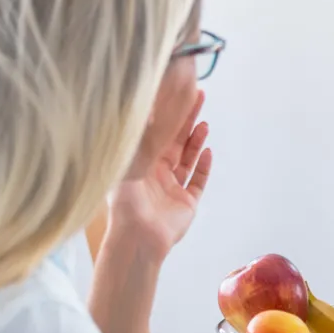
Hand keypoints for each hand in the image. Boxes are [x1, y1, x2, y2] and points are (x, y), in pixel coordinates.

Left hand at [108, 90, 211, 257]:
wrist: (137, 237)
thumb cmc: (126, 201)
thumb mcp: (130, 163)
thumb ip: (142, 138)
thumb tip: (147, 109)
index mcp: (140, 163)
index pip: (158, 132)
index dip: (170, 113)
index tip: (178, 95)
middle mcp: (156, 173)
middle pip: (175, 141)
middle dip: (187, 120)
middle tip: (198, 98)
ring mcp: (173, 188)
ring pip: (188, 159)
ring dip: (196, 141)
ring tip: (204, 125)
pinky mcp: (187, 203)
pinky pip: (198, 181)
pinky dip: (203, 167)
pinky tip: (207, 153)